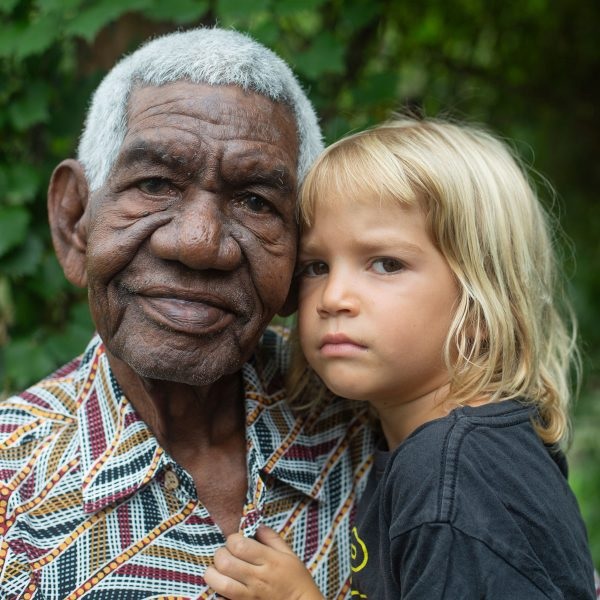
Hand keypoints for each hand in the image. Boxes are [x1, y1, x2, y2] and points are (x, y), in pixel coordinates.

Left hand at [204, 525, 323, 599]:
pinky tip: (222, 587)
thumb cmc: (296, 579)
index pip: (240, 545)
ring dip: (213, 574)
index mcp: (269, 561)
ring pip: (221, 584)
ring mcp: (250, 596)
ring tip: (217, 570)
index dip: (232, 539)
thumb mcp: (289, 554)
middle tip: (225, 554)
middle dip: (220, 554)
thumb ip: (272, 538)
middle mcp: (258, 578)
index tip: (235, 541)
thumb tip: (257, 526)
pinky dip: (217, 593)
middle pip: (226, 562)